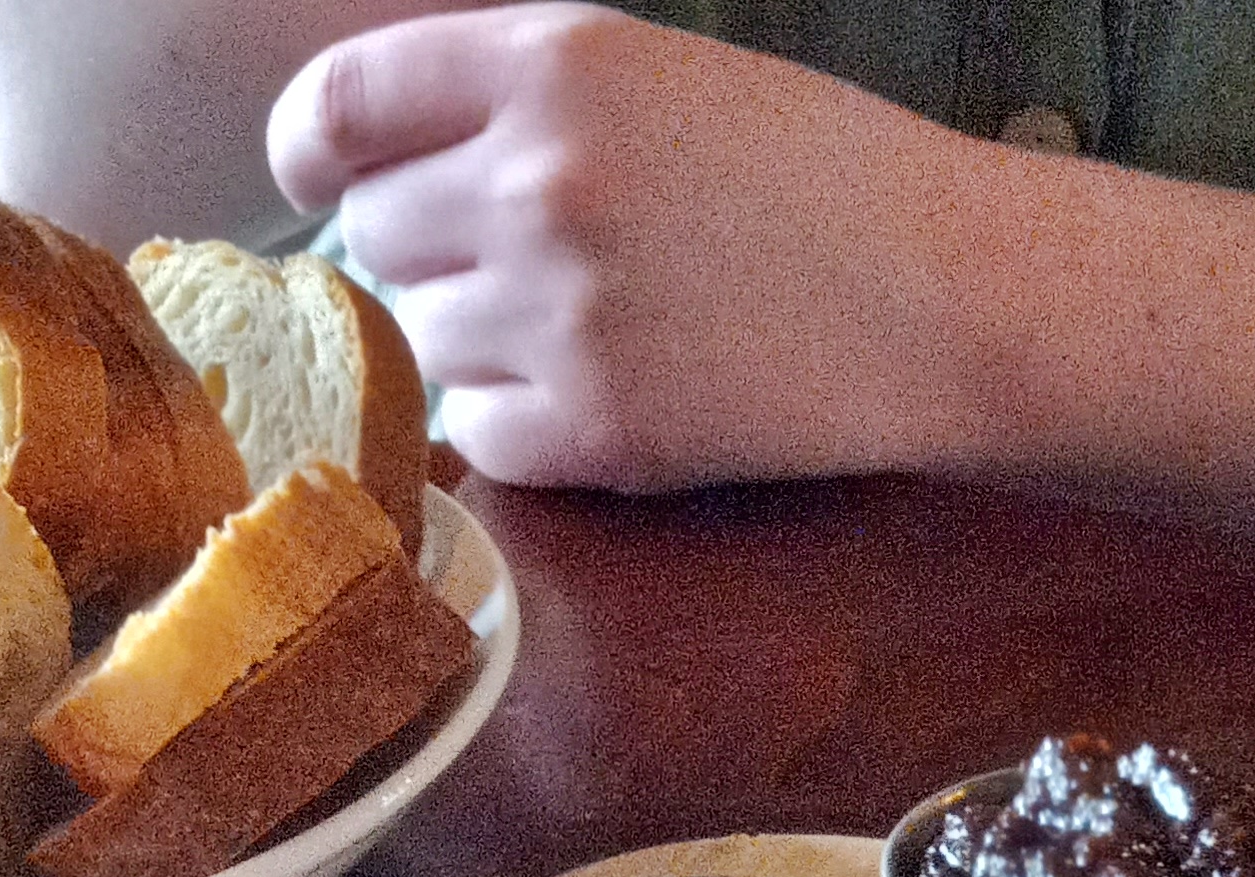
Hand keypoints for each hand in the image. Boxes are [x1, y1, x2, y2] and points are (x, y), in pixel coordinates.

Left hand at [268, 7, 985, 490]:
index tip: (316, 175)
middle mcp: (533, 182)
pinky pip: (482, 433)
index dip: (312, 149)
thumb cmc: (817, 178)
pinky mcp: (594, 431)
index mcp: (547, 65)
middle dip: (427, 249)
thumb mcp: (658, 76)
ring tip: (584, 327)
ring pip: (424, 338)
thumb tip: (382, 161)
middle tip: (524, 265)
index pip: (341, 106)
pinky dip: (520, 422)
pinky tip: (600, 393)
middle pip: (378, 235)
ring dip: (475, 338)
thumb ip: (516, 98)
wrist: (943, 297)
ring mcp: (558, 314)